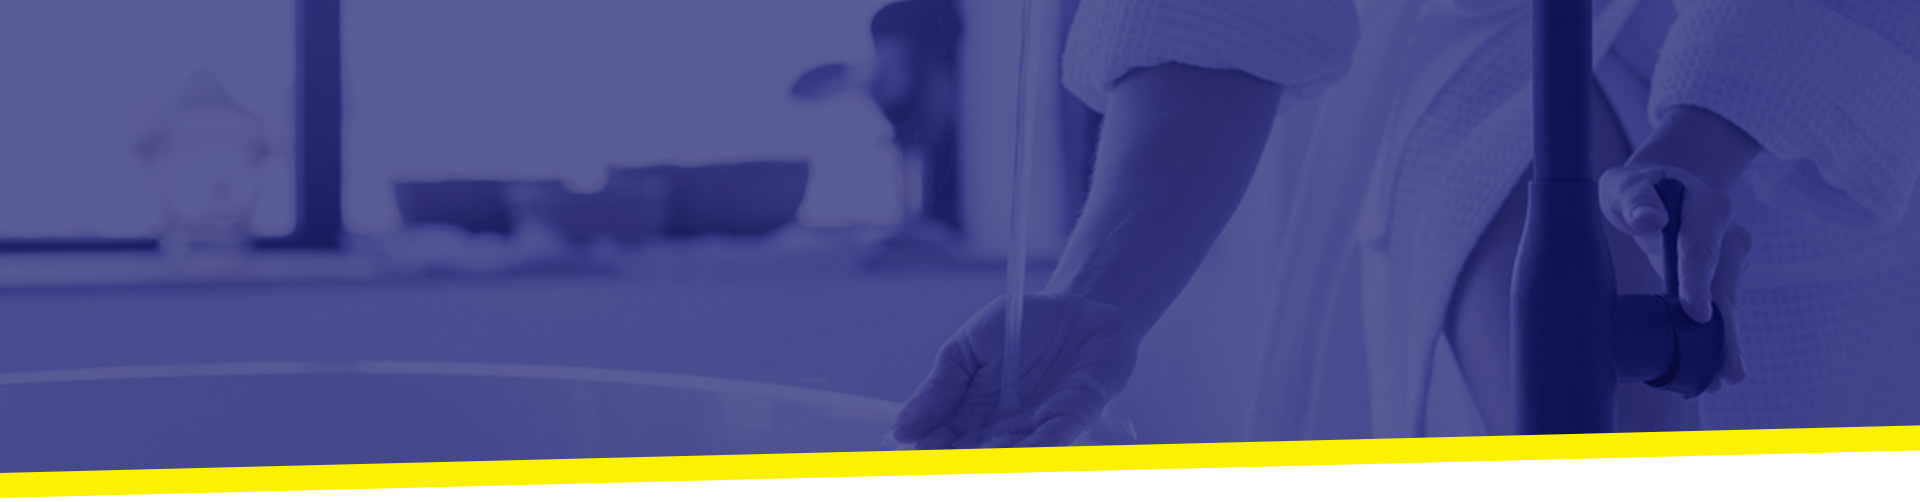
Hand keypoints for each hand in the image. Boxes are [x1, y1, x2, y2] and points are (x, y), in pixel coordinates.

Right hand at [891, 293, 1142, 448]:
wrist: (1079, 306)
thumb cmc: (1022, 325)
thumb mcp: (968, 347)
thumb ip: (940, 386)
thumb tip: (902, 429)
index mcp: (970, 412)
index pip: (942, 441)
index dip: (930, 449)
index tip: (918, 449)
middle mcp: (1001, 428)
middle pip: (974, 456)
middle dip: (959, 460)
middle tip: (944, 458)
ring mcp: (1036, 426)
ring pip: (1010, 456)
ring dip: (993, 461)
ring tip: (975, 459)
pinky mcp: (1072, 418)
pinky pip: (1052, 441)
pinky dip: (1035, 451)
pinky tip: (1019, 456)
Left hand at [1599, 163, 1748, 390]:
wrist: (1661, 187)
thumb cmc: (1636, 187)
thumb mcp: (1625, 184)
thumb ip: (1635, 198)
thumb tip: (1651, 219)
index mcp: (1707, 205)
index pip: (1701, 247)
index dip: (1698, 281)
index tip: (1698, 314)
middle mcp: (1729, 232)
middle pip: (1724, 283)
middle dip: (1725, 327)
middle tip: (1728, 367)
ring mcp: (1731, 256)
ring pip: (1728, 302)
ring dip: (1727, 340)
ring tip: (1725, 378)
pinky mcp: (1723, 276)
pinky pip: (1721, 308)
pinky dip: (1719, 336)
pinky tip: (1717, 367)